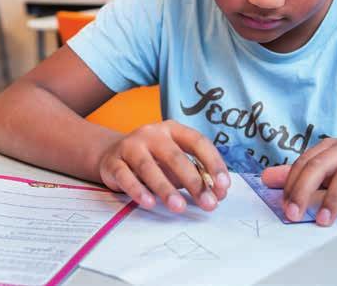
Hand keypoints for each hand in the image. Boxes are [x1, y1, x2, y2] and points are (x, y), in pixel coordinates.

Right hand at [96, 120, 229, 212]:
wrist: (112, 155)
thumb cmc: (153, 160)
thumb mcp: (176, 163)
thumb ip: (196, 175)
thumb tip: (218, 194)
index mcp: (173, 130)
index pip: (198, 142)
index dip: (213, 162)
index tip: (224, 185)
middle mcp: (151, 134)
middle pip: (175, 156)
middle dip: (193, 181)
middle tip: (208, 203)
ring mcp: (130, 146)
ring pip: (148, 167)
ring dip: (166, 188)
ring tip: (179, 207)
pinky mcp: (113, 162)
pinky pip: (125, 176)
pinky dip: (138, 190)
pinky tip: (149, 202)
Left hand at [261, 138, 336, 225]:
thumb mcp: (334, 168)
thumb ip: (303, 174)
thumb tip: (267, 178)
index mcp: (332, 146)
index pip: (304, 162)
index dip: (291, 184)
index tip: (284, 207)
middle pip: (319, 166)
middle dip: (303, 192)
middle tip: (294, 214)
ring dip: (331, 200)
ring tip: (323, 221)